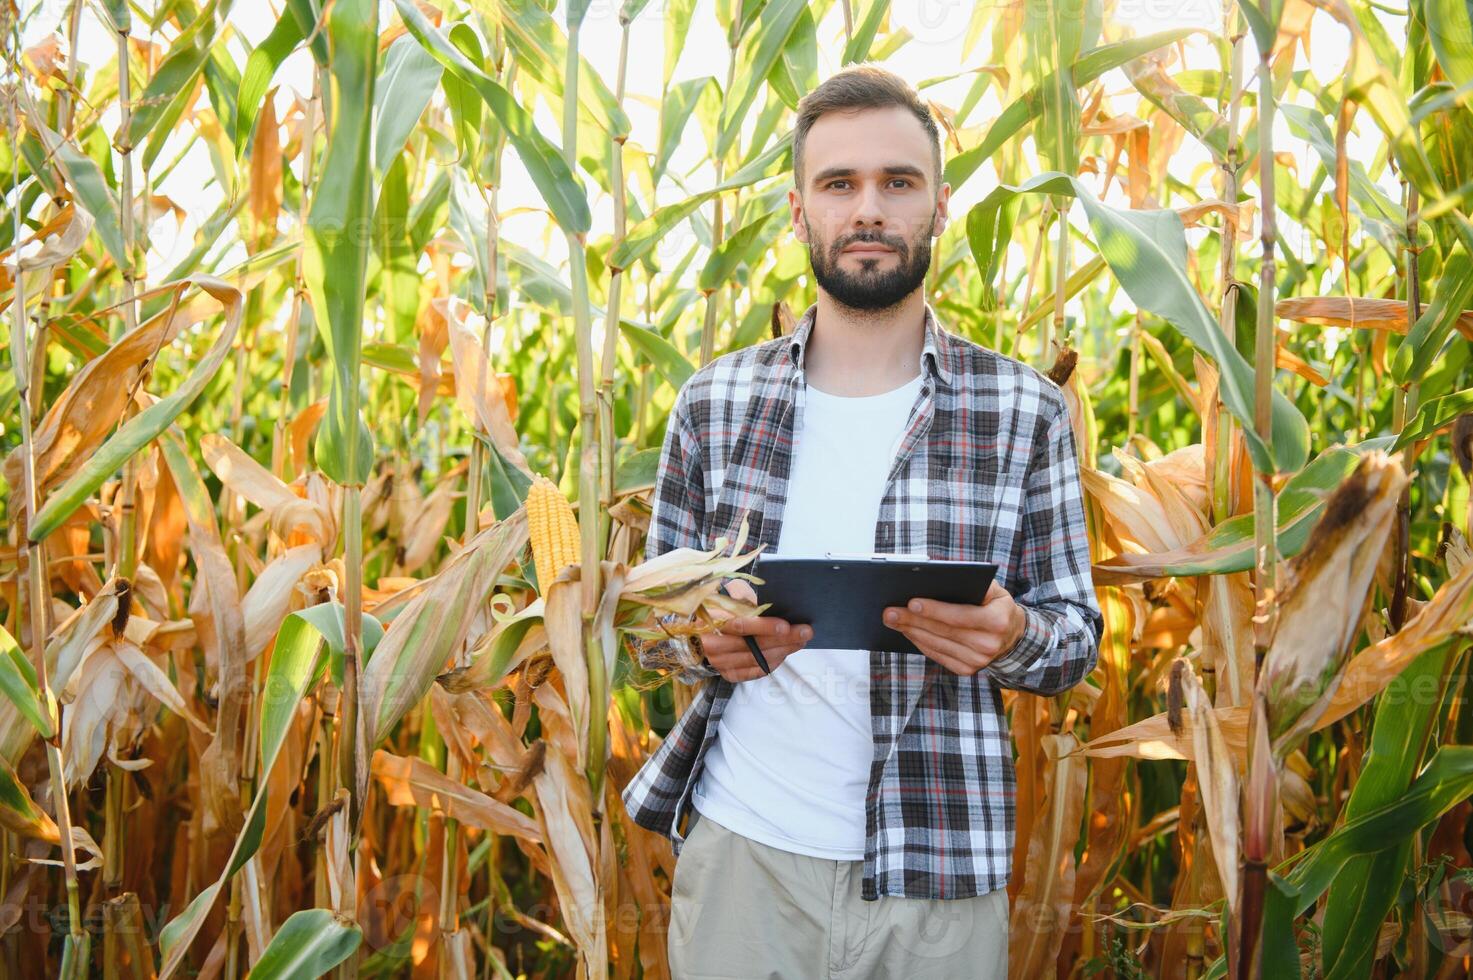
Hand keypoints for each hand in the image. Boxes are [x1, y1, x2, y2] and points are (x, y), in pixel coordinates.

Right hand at [701, 579, 813, 681]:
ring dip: (783, 651)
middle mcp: (714, 645)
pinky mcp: (728, 674)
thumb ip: (745, 600)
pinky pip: (755, 671)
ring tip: (800, 641)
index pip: (742, 626)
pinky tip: (785, 654)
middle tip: (805, 632)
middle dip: (784, 639)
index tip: (786, 626)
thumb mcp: (726, 599)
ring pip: (757, 659)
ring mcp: (720, 663)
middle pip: (754, 645)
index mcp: (713, 622)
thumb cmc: (715, 612)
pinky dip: (772, 663)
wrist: (693, 637)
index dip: (765, 627)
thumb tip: (774, 600)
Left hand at [882, 580, 1025, 675]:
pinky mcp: (967, 670)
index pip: (959, 616)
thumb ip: (975, 583)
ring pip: (937, 645)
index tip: (911, 602)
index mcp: (997, 621)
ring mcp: (978, 661)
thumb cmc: (997, 606)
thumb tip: (941, 577)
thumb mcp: (995, 590)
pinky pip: (938, 656)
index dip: (934, 610)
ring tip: (893, 620)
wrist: (1012, 636)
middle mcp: (989, 645)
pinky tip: (907, 632)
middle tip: (889, 611)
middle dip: (913, 621)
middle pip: (943, 632)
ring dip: (911, 632)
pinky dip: (920, 643)